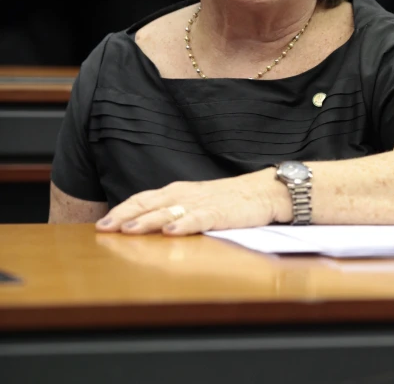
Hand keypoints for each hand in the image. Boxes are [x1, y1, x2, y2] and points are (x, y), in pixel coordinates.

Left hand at [94, 170, 289, 235]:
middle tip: (104, 228)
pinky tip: (170, 232)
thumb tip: (141, 227)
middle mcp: (184, 195)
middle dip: (124, 215)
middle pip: (149, 204)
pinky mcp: (219, 213)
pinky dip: (183, 225)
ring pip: (168, 212)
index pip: (142, 199)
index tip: (102, 223)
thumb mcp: (193, 202)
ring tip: (128, 230)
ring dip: (147, 220)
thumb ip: (171, 211)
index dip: (121, 210)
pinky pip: (198, 219)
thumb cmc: (226, 200)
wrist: (262, 192)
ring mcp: (201, 203)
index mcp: (176, 192)